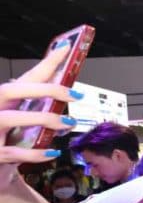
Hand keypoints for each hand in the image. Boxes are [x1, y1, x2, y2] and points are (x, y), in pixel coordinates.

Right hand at [0, 45, 79, 169]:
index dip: (46, 64)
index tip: (66, 49)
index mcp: (1, 98)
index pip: (25, 77)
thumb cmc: (7, 137)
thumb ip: (38, 102)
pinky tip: (53, 153)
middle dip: (45, 89)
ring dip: (44, 119)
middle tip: (75, 94)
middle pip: (12, 90)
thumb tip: (66, 86)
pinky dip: (36, 153)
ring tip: (68, 123)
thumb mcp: (21, 116)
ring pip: (11, 118)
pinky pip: (14, 152)